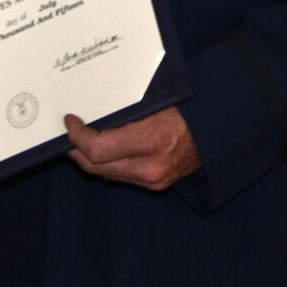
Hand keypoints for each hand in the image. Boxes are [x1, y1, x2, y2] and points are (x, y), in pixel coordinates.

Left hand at [65, 106, 200, 191]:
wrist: (218, 134)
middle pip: (95, 165)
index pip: (97, 148)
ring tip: (78, 141)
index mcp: (150, 141)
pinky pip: (120, 176)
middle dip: (75, 149)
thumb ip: (125, 108)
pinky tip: (100, 151)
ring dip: (88, 158)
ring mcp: (151, 180)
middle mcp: (148, 167)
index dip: (76, 136)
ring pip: (105, 174)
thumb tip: (93, 104)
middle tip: (67, 133)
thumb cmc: (188, 109)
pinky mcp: (155, 185)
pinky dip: (105, 164)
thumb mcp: (157, 100)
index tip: (70, 120)